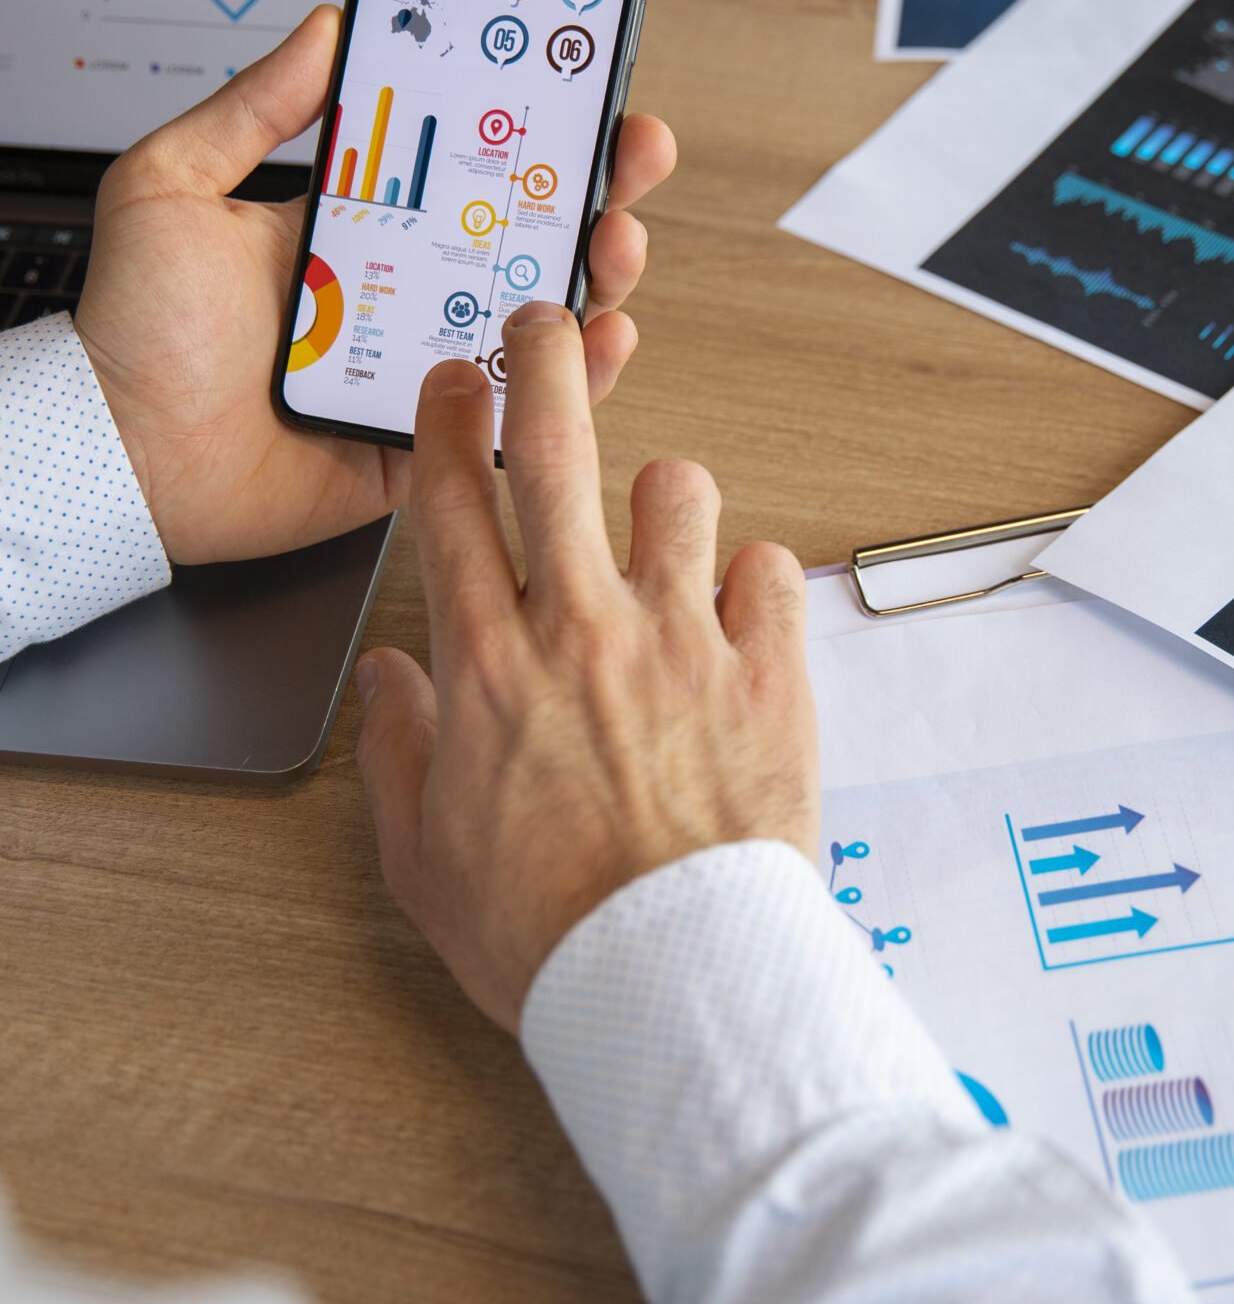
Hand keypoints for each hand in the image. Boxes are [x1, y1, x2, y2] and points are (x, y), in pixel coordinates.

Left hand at [73, 8, 675, 563]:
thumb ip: (253, 107)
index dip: (535, 126)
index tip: (586, 82)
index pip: (469, 165)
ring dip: (600, 273)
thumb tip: (327, 25)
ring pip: (546, 316)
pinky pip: (525, 411)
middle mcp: (409, 291)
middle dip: (599, 190)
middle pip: (532, 234)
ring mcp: (431, 365)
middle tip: (631, 155)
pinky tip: (600, 339)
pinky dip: (577, 380)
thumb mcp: (174, 183)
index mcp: (364, 226)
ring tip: (614, 245)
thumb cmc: (139, 328)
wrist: (123, 454)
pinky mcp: (440, 440)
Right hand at [355, 306, 818, 1030]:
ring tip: (666, 533)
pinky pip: (772, 568)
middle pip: (555, 447)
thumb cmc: (548, 934)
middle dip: (545, 360)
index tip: (448, 380)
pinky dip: (756, 581)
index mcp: (487, 666)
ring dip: (667, 496)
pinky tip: (741, 619)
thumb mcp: (425, 858)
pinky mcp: (771, 673)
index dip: (443, 422)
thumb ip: (400, 754)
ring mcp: (684, 640)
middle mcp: (582, 628)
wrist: (674, 979)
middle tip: (548, 324)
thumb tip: (391, 683)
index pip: (450, 503)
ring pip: (679, 488)